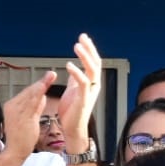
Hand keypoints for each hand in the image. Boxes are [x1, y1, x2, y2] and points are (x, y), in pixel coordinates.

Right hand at [1, 71, 58, 157]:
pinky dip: (39, 95)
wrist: (14, 151)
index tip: (46, 78)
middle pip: (29, 92)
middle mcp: (12, 107)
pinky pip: (33, 105)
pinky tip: (45, 90)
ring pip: (32, 96)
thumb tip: (42, 96)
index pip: (26, 93)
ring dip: (42, 85)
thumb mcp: (26, 119)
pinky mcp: (24, 118)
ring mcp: (18, 112)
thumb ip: (34, 107)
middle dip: (42, 82)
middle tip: (52, 74)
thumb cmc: (19, 137)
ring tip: (51, 77)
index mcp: (11, 106)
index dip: (38, 85)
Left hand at [58, 33, 102, 154]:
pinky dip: (76, 72)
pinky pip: (83, 82)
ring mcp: (90, 92)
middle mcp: (94, 85)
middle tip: (82, 37)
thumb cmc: (72, 111)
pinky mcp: (84, 99)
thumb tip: (73, 68)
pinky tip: (69, 64)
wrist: (72, 128)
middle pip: (96, 62)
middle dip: (89, 49)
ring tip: (77, 46)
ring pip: (92, 70)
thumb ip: (75, 79)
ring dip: (85, 57)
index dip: (89, 49)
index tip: (83, 38)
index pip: (93, 62)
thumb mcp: (73, 90)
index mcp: (91, 82)